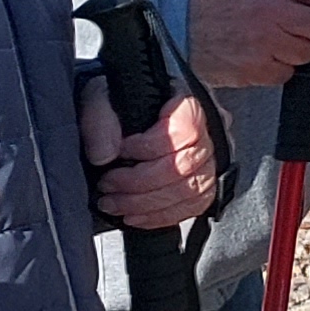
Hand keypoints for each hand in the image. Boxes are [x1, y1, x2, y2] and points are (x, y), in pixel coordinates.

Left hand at [81, 81, 225, 229]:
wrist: (128, 108)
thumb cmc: (120, 100)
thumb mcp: (102, 94)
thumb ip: (100, 119)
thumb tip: (103, 157)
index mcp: (188, 104)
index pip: (185, 130)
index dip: (149, 147)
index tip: (120, 151)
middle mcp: (208, 132)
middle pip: (186, 166)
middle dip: (140, 183)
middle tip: (107, 186)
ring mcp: (210, 159)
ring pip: (190, 190)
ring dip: (147, 204)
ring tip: (114, 204)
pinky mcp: (205, 182)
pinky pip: (194, 205)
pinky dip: (162, 216)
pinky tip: (136, 215)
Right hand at [185, 0, 309, 89]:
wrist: (179, 27)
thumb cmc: (219, 3)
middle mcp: (277, 11)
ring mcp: (268, 41)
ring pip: (309, 53)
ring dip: (302, 53)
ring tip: (279, 45)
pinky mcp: (258, 67)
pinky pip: (287, 73)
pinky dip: (280, 69)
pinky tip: (262, 58)